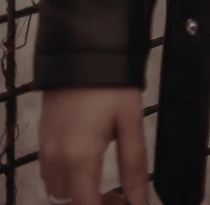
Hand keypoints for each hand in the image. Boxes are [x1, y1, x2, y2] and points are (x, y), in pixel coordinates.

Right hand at [38, 87, 148, 204]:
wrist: (83, 48)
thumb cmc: (112, 85)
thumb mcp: (131, 121)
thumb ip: (134, 165)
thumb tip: (140, 200)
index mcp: (79, 158)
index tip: (123, 201)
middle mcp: (55, 158)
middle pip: (69, 198)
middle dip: (91, 199)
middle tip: (119, 190)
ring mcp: (45, 146)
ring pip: (56, 185)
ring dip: (77, 186)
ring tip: (104, 172)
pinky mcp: (42, 134)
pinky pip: (49, 167)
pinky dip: (66, 172)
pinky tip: (88, 155)